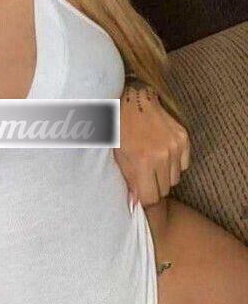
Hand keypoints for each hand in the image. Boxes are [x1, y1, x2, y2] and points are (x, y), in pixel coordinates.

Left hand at [114, 80, 190, 206]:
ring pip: (175, 179)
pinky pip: (183, 165)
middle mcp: (162, 156)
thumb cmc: (120, 129)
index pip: (151, 198)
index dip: (145, 198)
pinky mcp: (184, 138)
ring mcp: (176, 146)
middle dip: (154, 186)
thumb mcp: (118, 156)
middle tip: (145, 175)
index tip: (141, 193)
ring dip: (164, 175)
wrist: (133, 100)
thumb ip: (129, 180)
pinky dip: (175, 164)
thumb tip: (137, 203)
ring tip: (153, 162)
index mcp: (143, 161)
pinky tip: (163, 153)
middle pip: (164, 190)